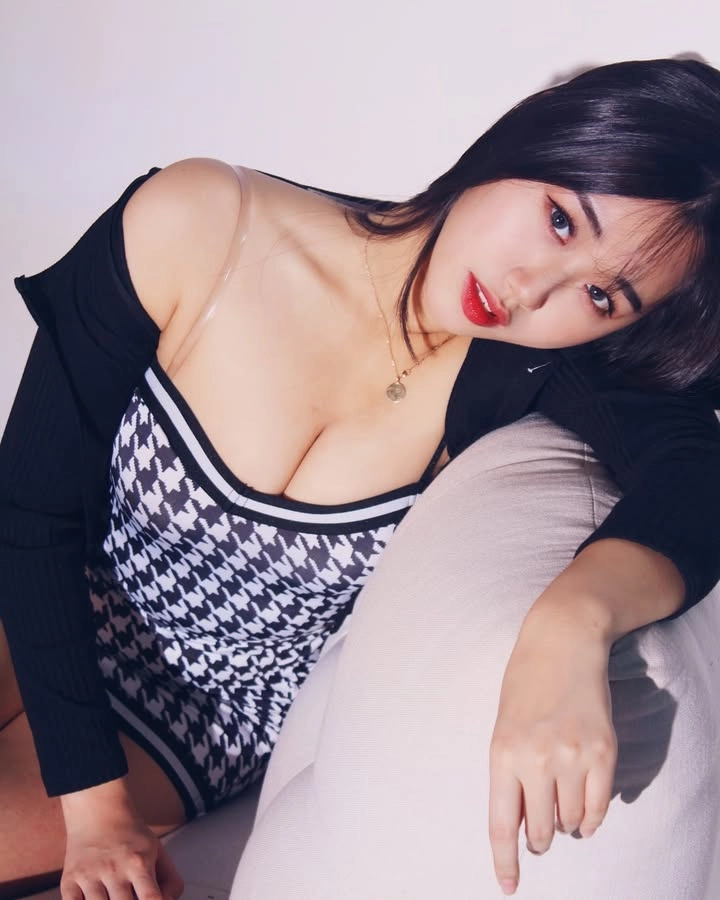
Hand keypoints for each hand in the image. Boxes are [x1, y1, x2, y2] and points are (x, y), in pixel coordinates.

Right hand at [60, 780, 183, 899]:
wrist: (98, 811)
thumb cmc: (131, 837)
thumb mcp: (158, 851)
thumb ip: (170, 882)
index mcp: (139, 862)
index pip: (151, 899)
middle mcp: (113, 870)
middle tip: (130, 896)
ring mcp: (89, 876)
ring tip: (114, 896)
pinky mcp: (69, 882)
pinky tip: (94, 898)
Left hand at [488, 609, 616, 895]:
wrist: (562, 640)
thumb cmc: (525, 682)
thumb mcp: (502, 725)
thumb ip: (509, 771)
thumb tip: (521, 821)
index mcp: (501, 752)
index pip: (501, 824)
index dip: (505, 860)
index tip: (509, 886)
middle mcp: (536, 760)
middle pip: (540, 830)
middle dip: (539, 839)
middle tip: (540, 834)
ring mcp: (573, 757)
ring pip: (571, 822)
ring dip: (565, 824)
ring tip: (560, 806)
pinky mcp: (603, 752)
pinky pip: (598, 807)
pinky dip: (590, 818)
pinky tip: (584, 814)